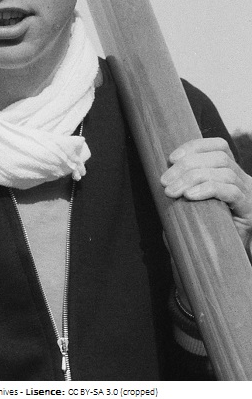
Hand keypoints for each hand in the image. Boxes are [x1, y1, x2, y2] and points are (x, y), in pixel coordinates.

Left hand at [161, 137, 251, 256]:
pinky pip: (231, 192)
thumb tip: (163, 173)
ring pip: (223, 172)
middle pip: (218, 158)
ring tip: (172, 191)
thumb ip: (183, 185)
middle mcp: (243, 179)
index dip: (195, 146)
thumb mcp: (191, 201)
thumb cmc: (202, 228)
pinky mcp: (249, 210)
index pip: (219, 146)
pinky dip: (208, 189)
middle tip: (165, 181)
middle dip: (187, 165)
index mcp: (230, 172)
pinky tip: (190, 196)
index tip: (172, 157)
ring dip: (192, 178)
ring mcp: (248, 194)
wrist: (221, 260)